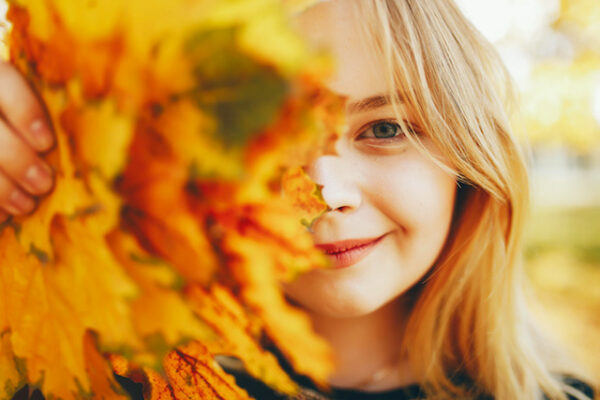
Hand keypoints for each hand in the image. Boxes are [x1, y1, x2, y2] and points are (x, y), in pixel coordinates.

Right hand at [0, 60, 54, 222]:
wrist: (1, 127)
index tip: (47, 143)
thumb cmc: (25, 120)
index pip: (5, 81)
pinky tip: (0, 217)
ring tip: (25, 206)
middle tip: (44, 184)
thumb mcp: (40, 101)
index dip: (25, 111)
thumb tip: (105, 131)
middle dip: (16, 159)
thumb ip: (57, 112)